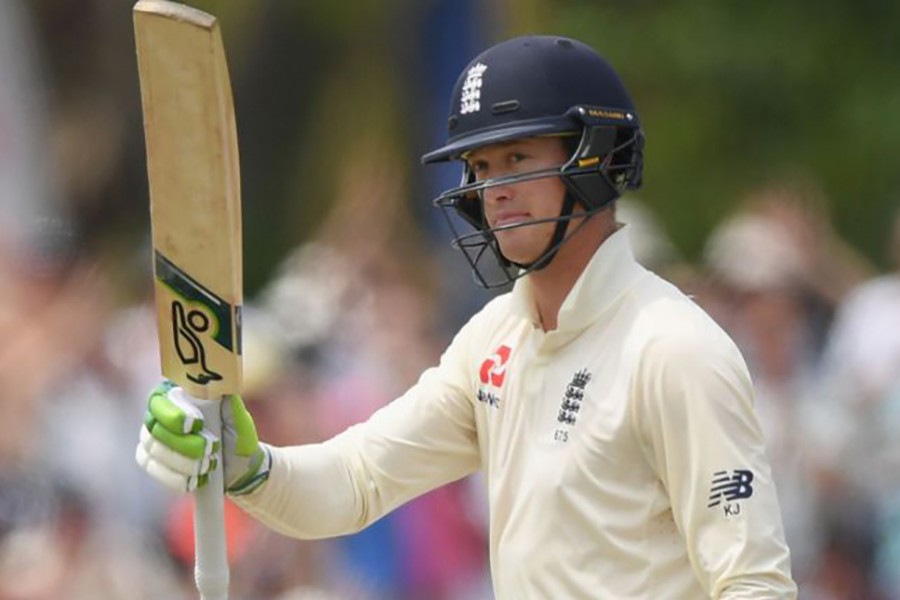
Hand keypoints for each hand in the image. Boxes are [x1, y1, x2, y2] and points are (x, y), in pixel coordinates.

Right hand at [135, 381, 270, 494]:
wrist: (238, 467)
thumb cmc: (238, 438)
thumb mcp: (240, 421)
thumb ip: (232, 405)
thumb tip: (223, 387)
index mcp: (179, 397)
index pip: (161, 400)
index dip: (174, 414)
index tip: (197, 425)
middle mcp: (160, 415)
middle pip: (155, 428)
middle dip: (185, 443)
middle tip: (211, 449)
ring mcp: (152, 439)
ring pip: (154, 450)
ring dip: (184, 462)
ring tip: (209, 465)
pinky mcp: (151, 461)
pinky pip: (152, 469)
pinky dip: (175, 477)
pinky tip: (194, 480)